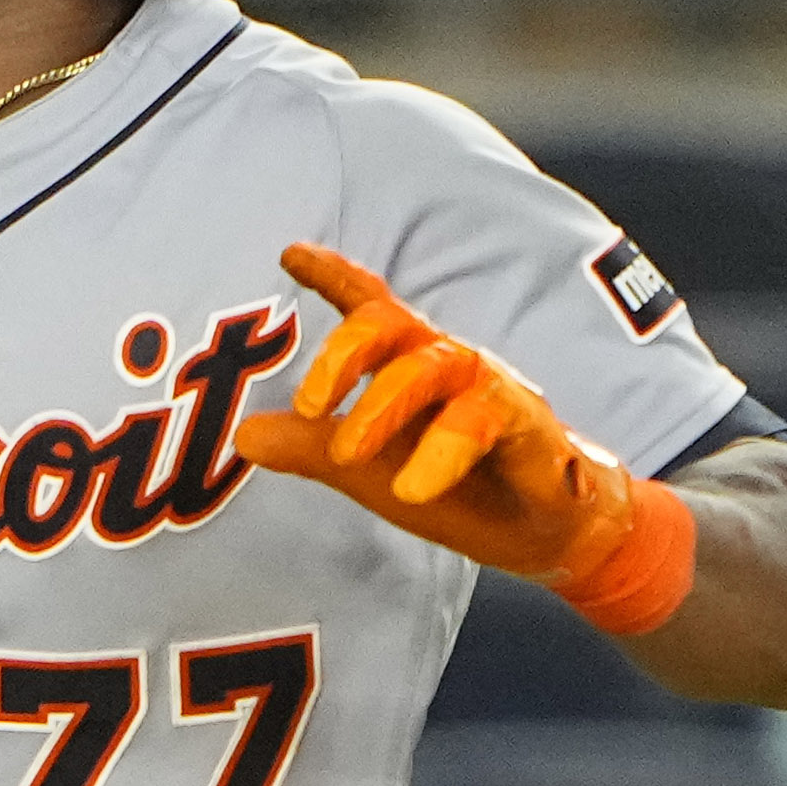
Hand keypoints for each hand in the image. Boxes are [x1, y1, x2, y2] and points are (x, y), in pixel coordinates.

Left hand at [240, 242, 688, 627]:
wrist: (544, 533)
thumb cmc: (461, 489)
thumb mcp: (369, 474)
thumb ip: (311, 450)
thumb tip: (242, 436)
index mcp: (410, 366)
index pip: (371, 308)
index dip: (332, 275)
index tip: (288, 252)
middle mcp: (449, 364)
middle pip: (393, 326)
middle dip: (344, 355)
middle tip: (307, 405)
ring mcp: (489, 389)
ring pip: (435, 368)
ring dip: (384, 406)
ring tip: (346, 452)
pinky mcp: (526, 425)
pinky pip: (482, 421)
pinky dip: (441, 453)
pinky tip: (410, 491)